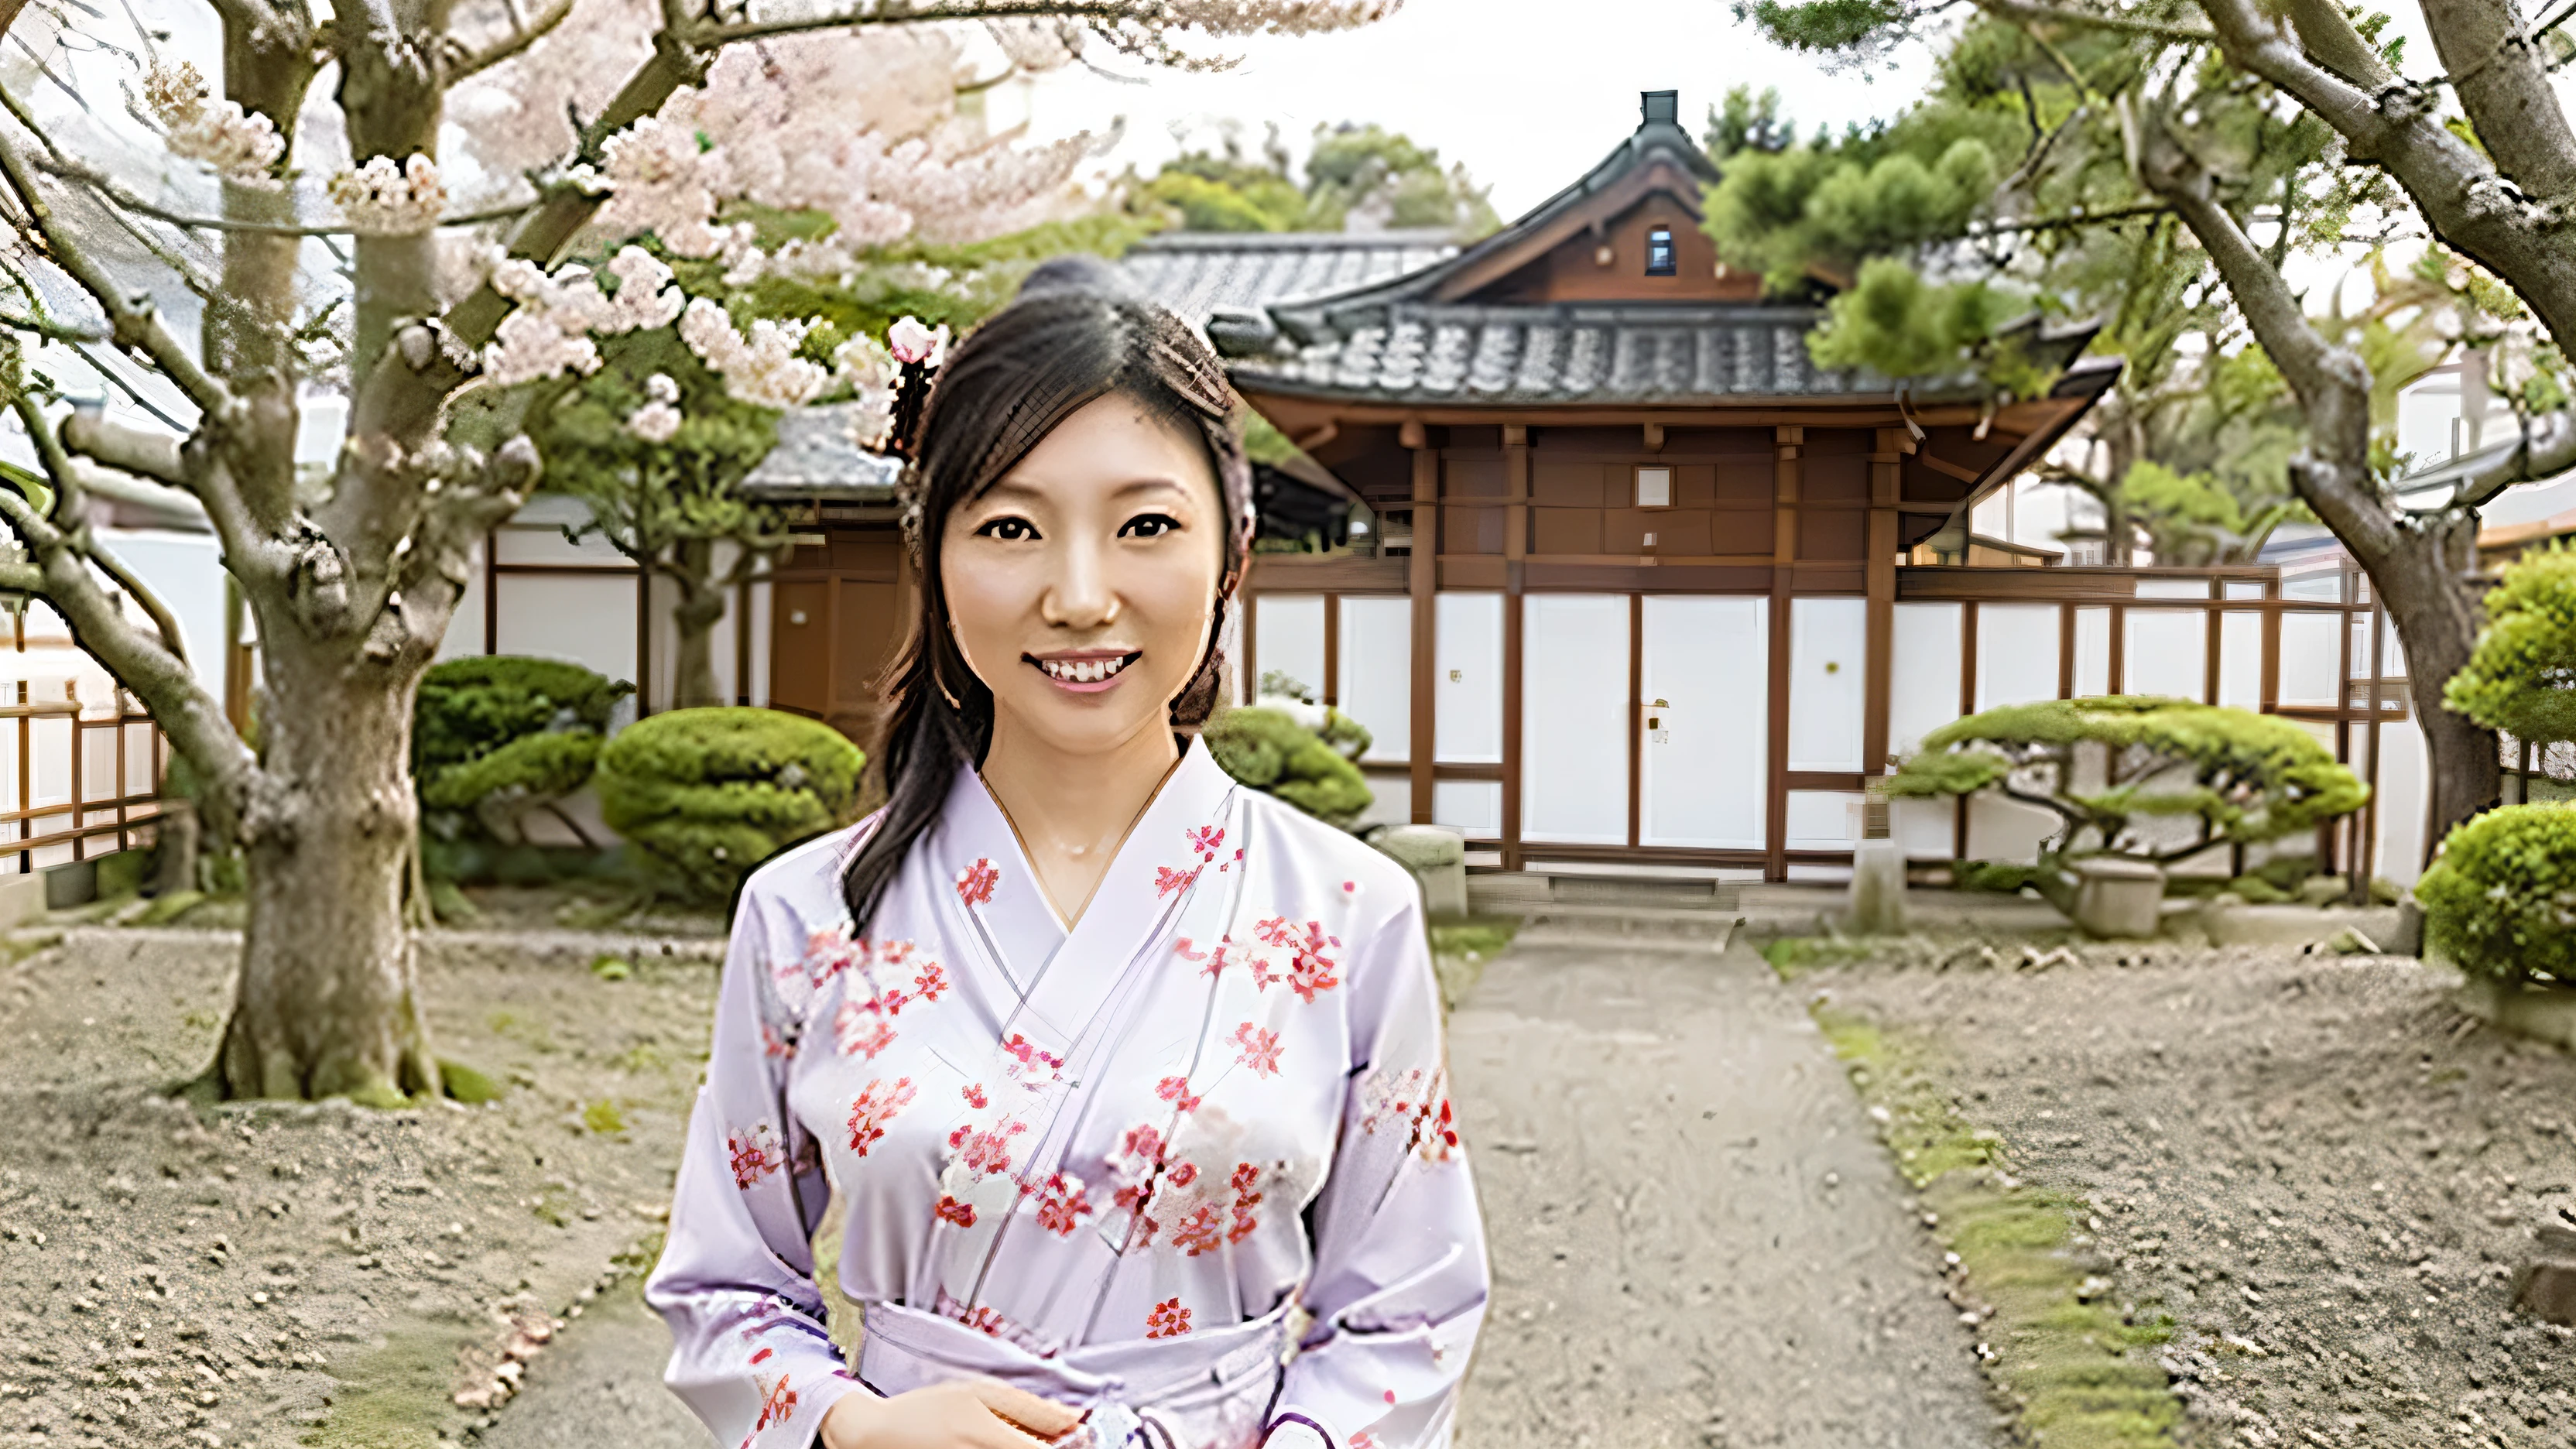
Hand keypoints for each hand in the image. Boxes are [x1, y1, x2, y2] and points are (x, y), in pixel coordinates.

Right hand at [820, 1378, 1084, 1448]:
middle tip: (1054, 1436)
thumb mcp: (978, 1393)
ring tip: (1012, 1437)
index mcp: (988, 1437)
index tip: (1079, 1433)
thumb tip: (1072, 1417)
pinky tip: (1003, 1444)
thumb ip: (1028, 1406)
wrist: (878, 1435)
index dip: (1071, 1442)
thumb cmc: (924, 1411)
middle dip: (1052, 1446)